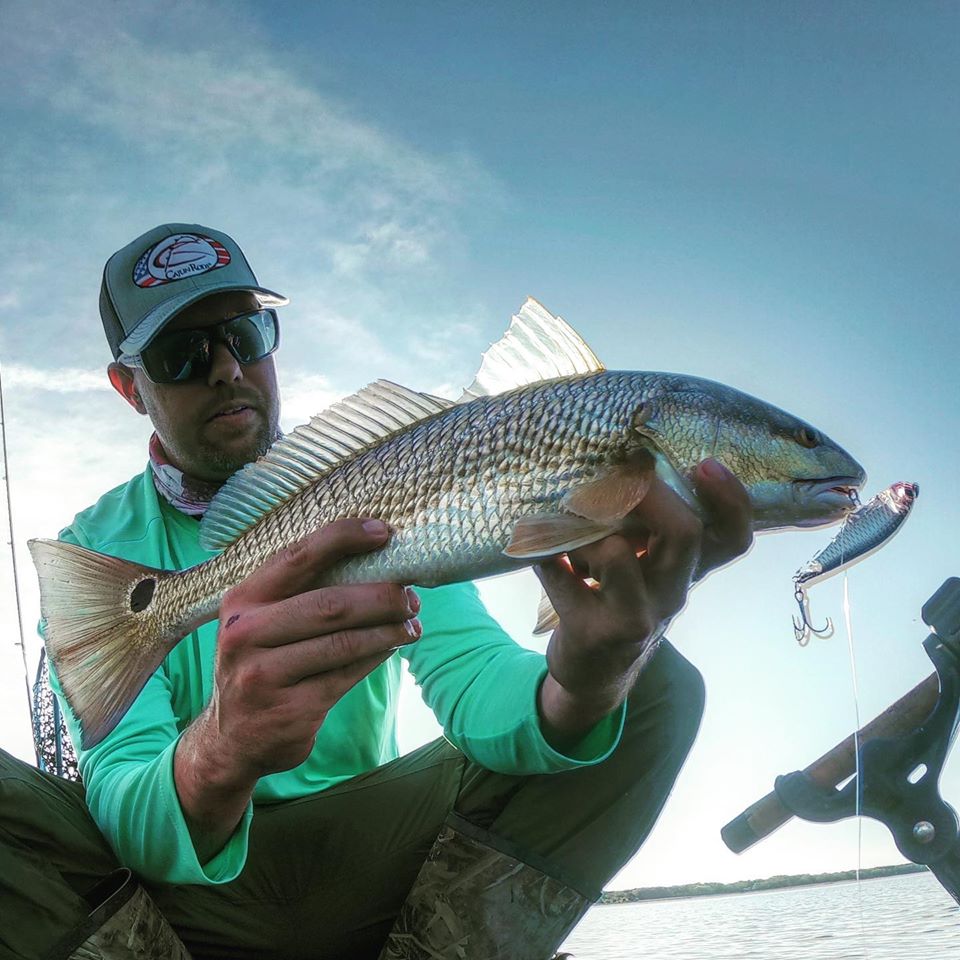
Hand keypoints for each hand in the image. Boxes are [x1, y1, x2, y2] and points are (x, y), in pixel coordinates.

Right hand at [174, 518, 418, 857]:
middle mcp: (245, 634)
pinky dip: (375, 658)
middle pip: (330, 605)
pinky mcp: (289, 711)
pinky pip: (346, 677)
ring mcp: (263, 676)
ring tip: (412, 624)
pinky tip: (391, 647)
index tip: (383, 532)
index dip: (343, 538)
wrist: (231, 737)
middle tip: (412, 597)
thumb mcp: (261, 621)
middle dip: (381, 597)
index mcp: (242, 600)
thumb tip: (375, 557)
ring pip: (343, 644)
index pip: (298, 557)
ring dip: (387, 631)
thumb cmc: (261, 662)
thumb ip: (301, 591)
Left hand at [535, 459, 751, 748]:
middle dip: (648, 492)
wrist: (594, 669)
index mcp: (687, 567)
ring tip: (564, 515)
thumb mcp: (640, 560)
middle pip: (685, 534)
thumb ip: (642, 520)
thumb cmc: (617, 595)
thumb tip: (617, 453)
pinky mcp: (595, 633)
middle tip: (619, 474)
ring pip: (615, 553)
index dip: (730, 500)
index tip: (706, 462)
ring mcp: (636, 616)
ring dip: (581, 523)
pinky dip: (545, 554)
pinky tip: (536, 550)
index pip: (732, 536)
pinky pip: (563, 578)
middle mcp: (672, 592)